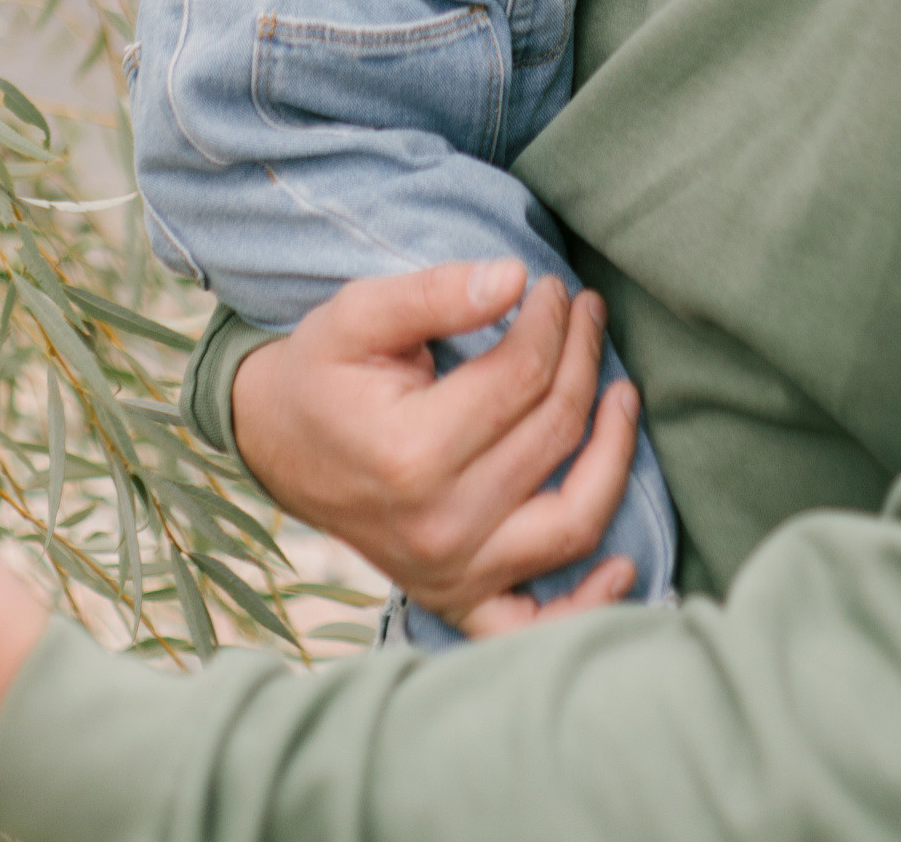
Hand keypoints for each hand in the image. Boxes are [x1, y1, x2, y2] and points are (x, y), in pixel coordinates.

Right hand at [230, 260, 639, 633]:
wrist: (276, 442)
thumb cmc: (323, 371)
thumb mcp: (359, 312)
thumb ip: (437, 291)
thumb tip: (515, 278)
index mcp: (411, 452)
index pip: (523, 378)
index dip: (552, 322)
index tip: (555, 288)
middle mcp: (438, 525)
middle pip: (552, 435)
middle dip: (583, 360)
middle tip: (587, 313)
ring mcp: (452, 573)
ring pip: (572, 521)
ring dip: (613, 454)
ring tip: (623, 395)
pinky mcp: (457, 599)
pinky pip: (537, 622)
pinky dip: (588, 603)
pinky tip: (624, 562)